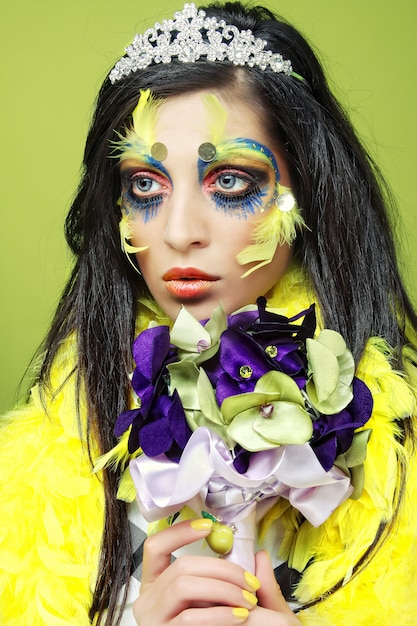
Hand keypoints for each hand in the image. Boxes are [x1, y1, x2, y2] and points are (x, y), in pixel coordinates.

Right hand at [133, 519, 301, 624]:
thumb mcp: (234, 604)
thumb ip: (247, 583)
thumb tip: (260, 557)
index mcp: (158, 585)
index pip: (155, 546)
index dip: (179, 532)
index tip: (207, 527)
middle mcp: (148, 601)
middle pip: (180, 565)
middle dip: (222, 569)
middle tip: (249, 582)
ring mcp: (153, 620)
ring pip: (183, 585)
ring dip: (222, 588)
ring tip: (248, 599)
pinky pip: (189, 618)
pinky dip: (219, 614)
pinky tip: (241, 616)